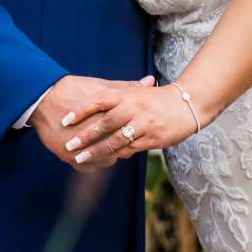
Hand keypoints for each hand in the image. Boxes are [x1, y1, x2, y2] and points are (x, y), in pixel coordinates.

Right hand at [29, 76, 141, 169]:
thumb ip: (128, 88)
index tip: (131, 129)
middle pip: (119, 149)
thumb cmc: (75, 90)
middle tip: (119, 138)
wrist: (44, 99)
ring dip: (106, 155)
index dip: (133, 132)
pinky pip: (88, 167)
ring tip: (105, 145)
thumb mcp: (103, 87)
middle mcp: (96, 137)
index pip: (130, 134)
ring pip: (105, 161)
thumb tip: (151, 81)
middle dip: (121, 144)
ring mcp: (82, 150)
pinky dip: (91, 162)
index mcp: (108, 119)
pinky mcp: (70, 158)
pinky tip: (92, 152)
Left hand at [67, 80, 196, 165]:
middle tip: (69, 145)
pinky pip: (129, 149)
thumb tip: (91, 98)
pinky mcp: (152, 138)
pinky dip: (115, 155)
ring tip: (80, 158)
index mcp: (128, 94)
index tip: (64, 120)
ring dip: (96, 151)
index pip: (99, 100)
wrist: (187, 105)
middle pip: (104, 123)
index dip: (80, 110)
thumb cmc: (157, 99)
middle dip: (85, 136)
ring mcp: (143, 124)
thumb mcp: (137, 92)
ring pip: (115, 140)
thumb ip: (117, 93)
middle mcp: (134, 108)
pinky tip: (104, 160)